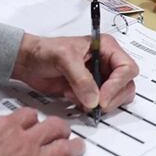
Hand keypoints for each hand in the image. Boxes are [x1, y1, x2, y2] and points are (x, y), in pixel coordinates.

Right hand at [0, 108, 86, 155]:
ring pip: (64, 148)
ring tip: (78, 147)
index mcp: (2, 129)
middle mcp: (21, 142)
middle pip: (52, 127)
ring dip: (74, 147)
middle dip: (60, 129)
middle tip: (63, 133)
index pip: (28, 115)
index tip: (36, 123)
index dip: (35, 119)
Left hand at [12, 33, 137, 113]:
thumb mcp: (64, 58)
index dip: (117, 85)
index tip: (102, 99)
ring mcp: (100, 79)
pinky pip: (100, 105)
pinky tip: (71, 98)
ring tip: (78, 98)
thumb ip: (81, 78)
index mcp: (107, 48)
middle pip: (126, 85)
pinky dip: (88, 107)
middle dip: (112, 98)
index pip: (127, 68)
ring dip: (100, 104)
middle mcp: (107, 63)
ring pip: (116, 98)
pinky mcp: (91, 92)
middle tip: (94, 106)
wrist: (28, 63)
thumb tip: (94, 100)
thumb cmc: (45, 51)